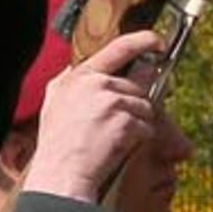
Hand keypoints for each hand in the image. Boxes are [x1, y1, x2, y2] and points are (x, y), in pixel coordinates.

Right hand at [23, 30, 168, 202]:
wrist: (62, 171)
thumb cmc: (58, 143)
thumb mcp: (55, 102)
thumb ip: (73, 81)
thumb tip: (98, 72)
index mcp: (79, 76)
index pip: (117, 48)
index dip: (142, 41)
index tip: (156, 40)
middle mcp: (96, 84)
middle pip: (135, 86)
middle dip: (135, 104)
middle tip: (121, 122)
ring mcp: (111, 102)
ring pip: (144, 107)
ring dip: (138, 123)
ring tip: (114, 137)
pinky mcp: (125, 122)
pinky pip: (147, 127)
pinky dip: (140, 138)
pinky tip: (121, 146)